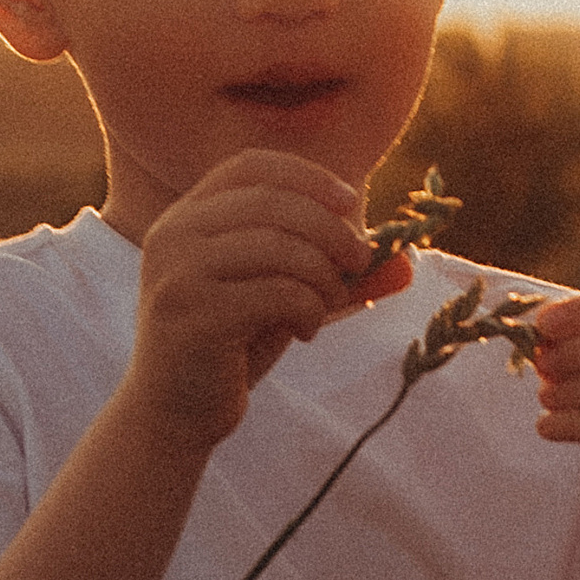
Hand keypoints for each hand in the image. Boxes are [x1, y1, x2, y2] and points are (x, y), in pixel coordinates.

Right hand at [126, 152, 411, 452]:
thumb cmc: (230, 349)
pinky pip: (276, 293)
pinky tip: (305, 332)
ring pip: (278, 246)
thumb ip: (335, 275)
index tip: (350, 202)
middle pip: (272, 203)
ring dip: (322, 276)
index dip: (307, 176)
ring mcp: (178, 272)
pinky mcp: (193, 314)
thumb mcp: (283, 299)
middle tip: (360, 262)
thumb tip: (405, 264)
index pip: (251, 166)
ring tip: (327, 306)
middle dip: (330, 229)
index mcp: (188, 217)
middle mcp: (174, 234)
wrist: (174, 413)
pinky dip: (308, 309)